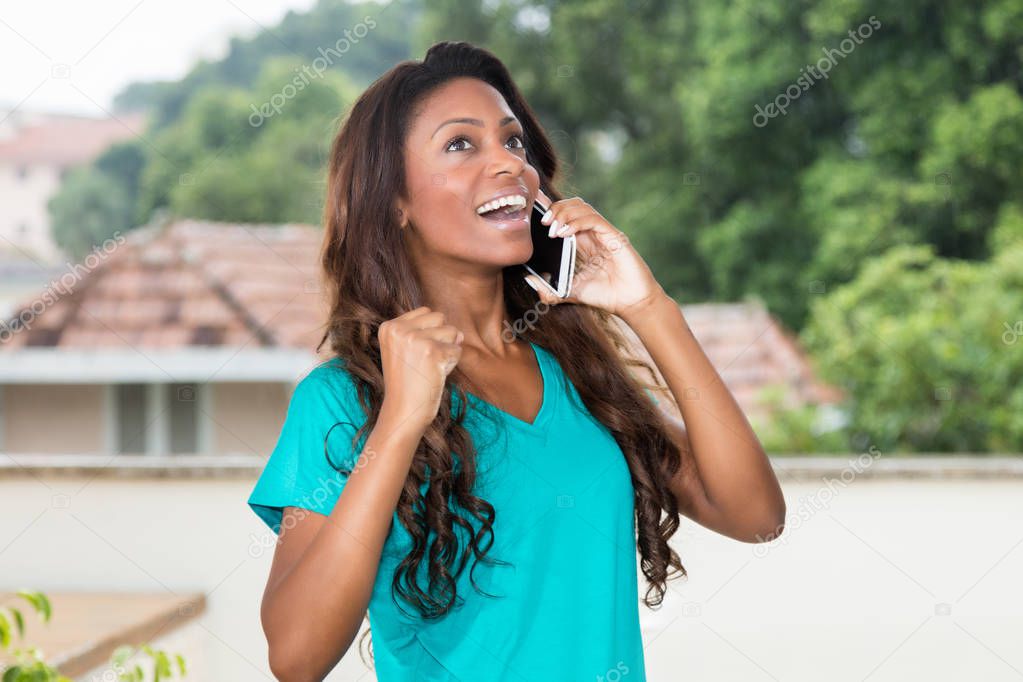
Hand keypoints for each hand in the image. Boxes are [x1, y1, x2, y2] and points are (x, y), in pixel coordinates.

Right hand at [378, 307, 463, 429]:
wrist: (403, 412)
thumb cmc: (407, 384)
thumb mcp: (405, 351)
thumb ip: (427, 332)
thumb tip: (460, 333)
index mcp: (389, 327)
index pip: (426, 312)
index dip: (429, 333)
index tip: (415, 355)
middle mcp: (399, 329)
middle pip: (439, 317)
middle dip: (441, 338)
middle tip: (424, 362)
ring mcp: (414, 339)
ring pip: (451, 331)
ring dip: (447, 351)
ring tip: (430, 368)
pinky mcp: (432, 351)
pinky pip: (457, 350)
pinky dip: (452, 364)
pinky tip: (435, 375)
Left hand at [524, 190, 665, 318]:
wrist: (630, 303)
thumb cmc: (604, 295)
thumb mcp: (569, 293)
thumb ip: (549, 290)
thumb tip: (529, 279)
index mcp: (582, 241)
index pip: (565, 216)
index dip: (549, 209)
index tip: (532, 209)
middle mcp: (592, 233)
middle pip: (572, 205)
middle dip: (554, 208)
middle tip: (542, 222)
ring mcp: (603, 233)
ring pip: (582, 207)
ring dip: (563, 213)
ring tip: (552, 228)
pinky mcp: (613, 236)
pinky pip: (593, 219)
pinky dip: (576, 222)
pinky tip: (564, 232)